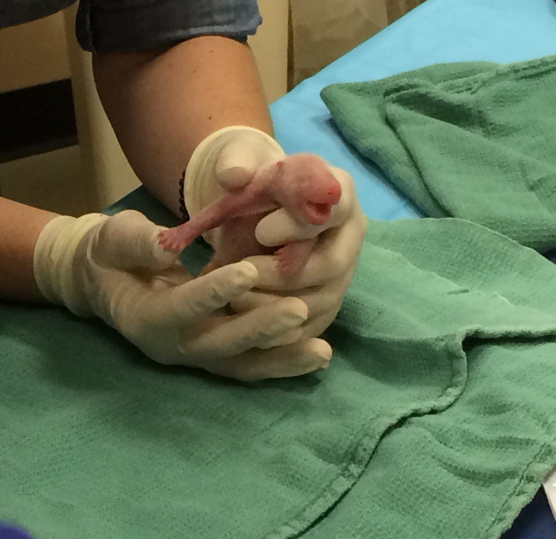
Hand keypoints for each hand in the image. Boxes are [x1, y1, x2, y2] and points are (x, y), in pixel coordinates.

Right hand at [33, 210, 330, 380]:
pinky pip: (249, 364)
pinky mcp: (213, 355)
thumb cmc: (112, 253)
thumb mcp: (115, 237)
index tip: (246, 271)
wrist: (108, 281)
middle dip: (259, 329)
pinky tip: (316, 356)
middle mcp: (171, 347)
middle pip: (218, 346)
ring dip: (280, 359)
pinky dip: (281, 362)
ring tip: (322, 352)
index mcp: (143, 317)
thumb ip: (138, 243)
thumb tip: (166, 246)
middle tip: (298, 309)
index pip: (180, 309)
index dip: (211, 293)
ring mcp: (194, 355)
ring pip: (240, 364)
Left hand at [183, 126, 366, 344]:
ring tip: (235, 299)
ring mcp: (341, 274)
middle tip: (243, 271)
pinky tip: (247, 327)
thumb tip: (232, 174)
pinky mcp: (326, 304)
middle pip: (332, 264)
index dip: (300, 224)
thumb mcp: (240, 162)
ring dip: (277, 306)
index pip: (334, 209)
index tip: (261, 230)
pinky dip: (280, 334)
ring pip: (322, 301)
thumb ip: (235, 163)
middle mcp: (349, 235)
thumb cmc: (253, 183)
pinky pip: (311, 327)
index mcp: (338, 191)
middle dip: (285, 272)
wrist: (252, 210)